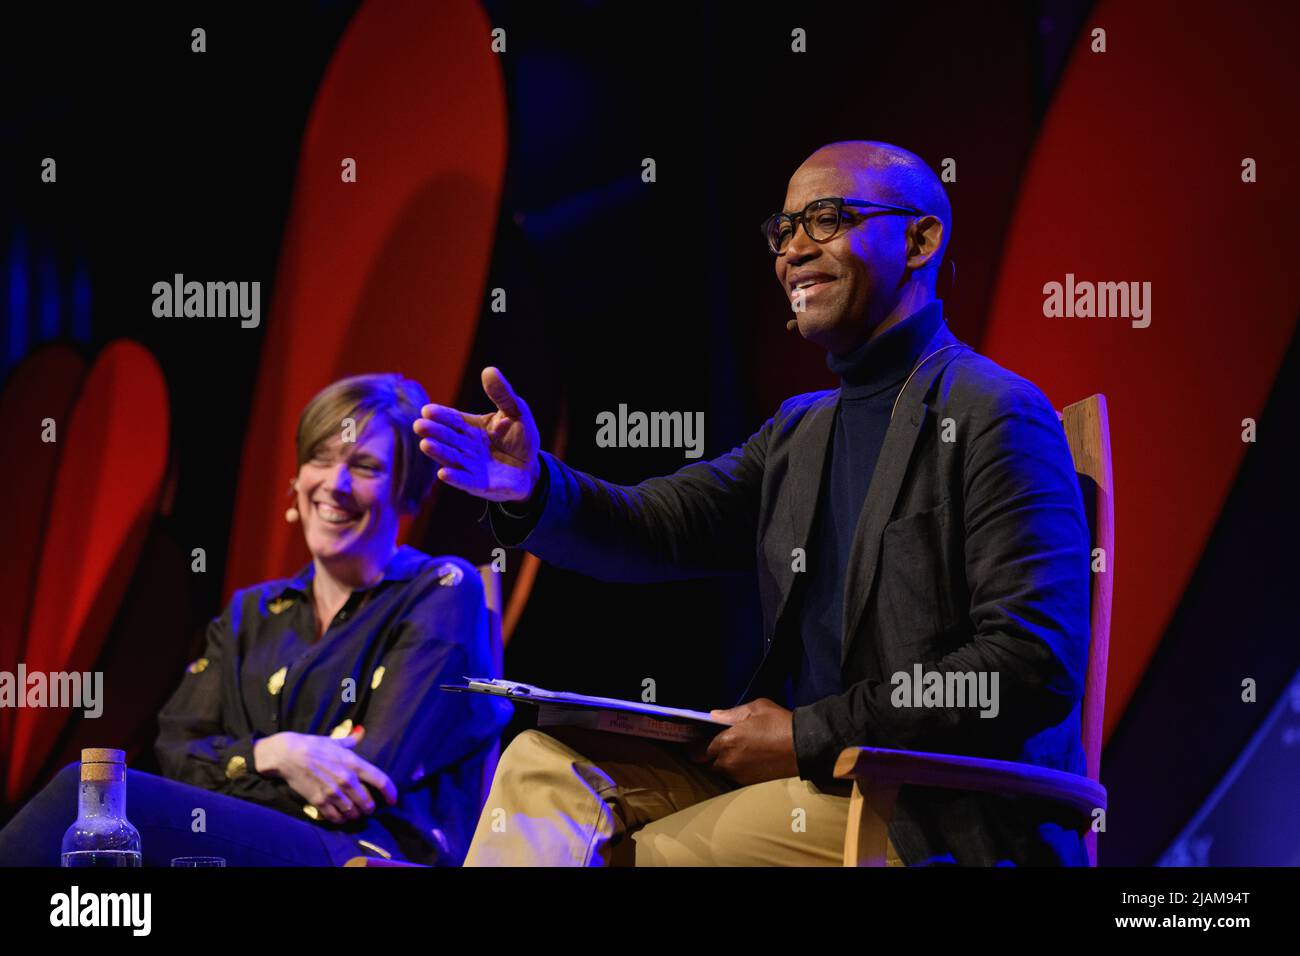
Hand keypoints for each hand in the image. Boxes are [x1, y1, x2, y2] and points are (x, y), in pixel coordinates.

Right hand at [252, 729, 397, 823]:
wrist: (288, 754)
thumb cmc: (313, 745)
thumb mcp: (335, 741)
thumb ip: (351, 741)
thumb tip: (360, 733)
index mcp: (354, 763)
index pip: (381, 781)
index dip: (390, 793)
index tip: (393, 800)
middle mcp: (347, 779)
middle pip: (368, 803)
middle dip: (370, 808)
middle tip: (368, 808)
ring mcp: (333, 792)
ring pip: (353, 813)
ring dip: (356, 815)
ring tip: (355, 813)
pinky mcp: (319, 801)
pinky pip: (336, 818)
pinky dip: (341, 820)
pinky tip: (341, 817)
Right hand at [412, 366, 540, 501]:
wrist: (532, 469)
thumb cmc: (520, 439)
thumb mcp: (516, 411)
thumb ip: (502, 394)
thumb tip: (489, 369)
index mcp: (471, 428)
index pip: (453, 420)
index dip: (441, 416)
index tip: (427, 410)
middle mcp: (466, 447)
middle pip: (448, 438)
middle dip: (434, 432)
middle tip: (419, 425)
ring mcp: (471, 466)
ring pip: (452, 458)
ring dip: (439, 453)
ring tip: (426, 445)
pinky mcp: (479, 485)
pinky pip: (465, 481)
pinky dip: (455, 478)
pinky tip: (443, 473)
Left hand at [688, 698, 798, 785]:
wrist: (805, 747)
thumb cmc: (780, 723)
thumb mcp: (756, 708)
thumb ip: (731, 713)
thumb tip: (713, 715)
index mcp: (727, 742)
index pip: (697, 750)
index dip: (693, 746)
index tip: (693, 740)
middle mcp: (729, 761)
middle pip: (706, 763)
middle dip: (705, 755)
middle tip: (711, 744)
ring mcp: (739, 775)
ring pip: (720, 771)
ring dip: (720, 762)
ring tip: (730, 750)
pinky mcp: (750, 782)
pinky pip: (733, 776)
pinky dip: (734, 768)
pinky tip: (744, 758)